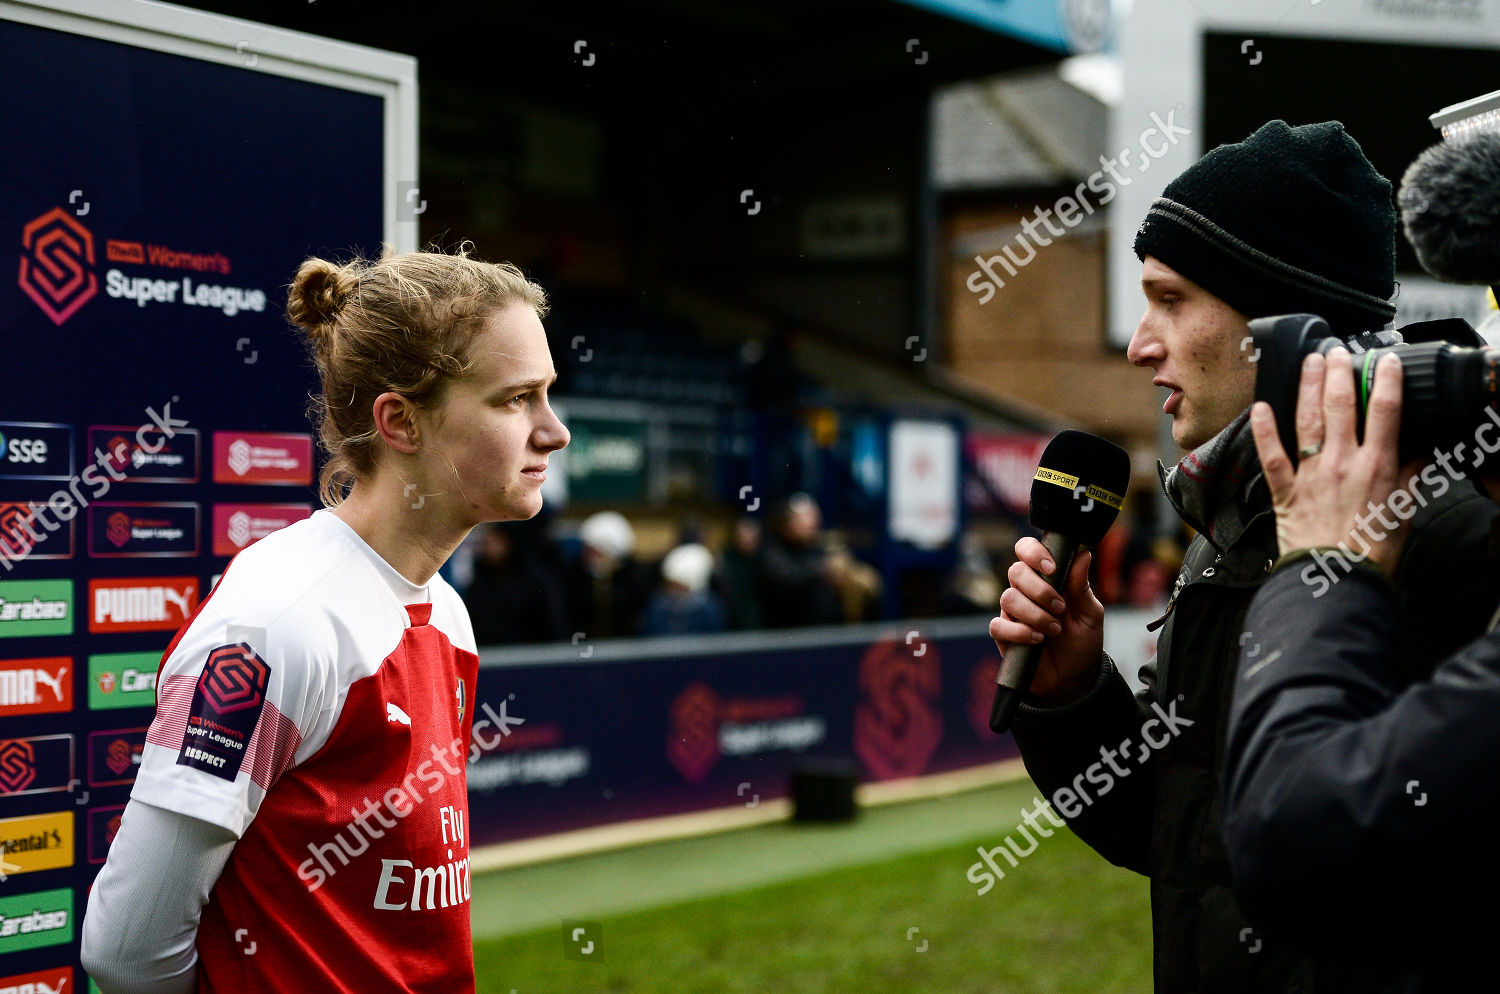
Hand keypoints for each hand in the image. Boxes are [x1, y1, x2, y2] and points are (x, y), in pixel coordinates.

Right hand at [989, 538, 1104, 704]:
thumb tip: (1083, 554)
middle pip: (1016, 571)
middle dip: (1039, 589)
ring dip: (1035, 614)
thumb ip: (1082, 586)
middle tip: (1060, 608)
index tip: (1051, 568)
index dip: (1033, 552)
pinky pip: (998, 625)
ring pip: (1008, 598)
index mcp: (1046, 579)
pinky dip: (1019, 632)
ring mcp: (1013, 613)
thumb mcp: (1090, 614)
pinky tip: (1037, 640)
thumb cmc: (1082, 642)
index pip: (1027, 550)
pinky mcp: (1003, 635)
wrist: (1074, 678)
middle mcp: (1026, 592)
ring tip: (1054, 630)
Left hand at [1248, 348, 1420, 576]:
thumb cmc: (1372, 553)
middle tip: (1336, 351)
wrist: (1338, 582)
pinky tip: (1260, 407)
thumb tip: (1422, 452)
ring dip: (1306, 387)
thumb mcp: (1403, 513)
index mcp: (1378, 467)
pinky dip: (1264, 430)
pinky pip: (1271, 456)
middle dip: (1338, 372)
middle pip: (1340, 406)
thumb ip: (1410, 478)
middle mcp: (1343, 464)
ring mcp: (1311, 476)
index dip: (1385, 379)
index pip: (1385, 411)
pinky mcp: (1285, 492)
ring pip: (1307, 421)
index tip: (1386, 360)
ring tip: (1309, 362)